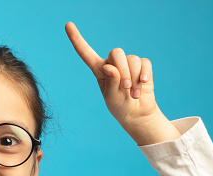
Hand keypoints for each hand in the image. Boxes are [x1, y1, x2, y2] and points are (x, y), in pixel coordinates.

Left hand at [65, 22, 180, 144]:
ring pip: (132, 59)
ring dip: (134, 77)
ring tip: (133, 94)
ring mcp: (128, 64)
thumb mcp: (111, 98)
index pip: (86, 52)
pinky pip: (145, 62)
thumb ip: (110, 83)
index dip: (77, 39)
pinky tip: (143, 83)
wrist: (136, 113)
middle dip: (123, 69)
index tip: (68, 24)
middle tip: (125, 87)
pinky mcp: (142, 67)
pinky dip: (144, 73)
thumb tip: (110, 67)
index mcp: (99, 69)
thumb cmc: (119, 105)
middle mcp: (113, 63)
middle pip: (117, 52)